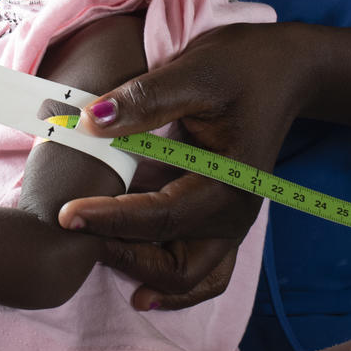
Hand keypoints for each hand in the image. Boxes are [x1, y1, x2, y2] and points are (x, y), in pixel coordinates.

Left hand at [59, 21, 302, 308]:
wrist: (285, 68)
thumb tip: (90, 122)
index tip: (65, 214)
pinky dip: (170, 284)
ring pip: (187, 275)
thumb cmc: (242, 65)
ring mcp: (232, 222)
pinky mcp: (222, 218)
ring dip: (142, 269)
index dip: (109, 218)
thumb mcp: (194, 71)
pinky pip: (202, 271)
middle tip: (74, 229)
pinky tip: (136, 286)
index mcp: (229, 182)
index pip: (160, 216)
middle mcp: (235, 214)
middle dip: (122, 253)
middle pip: (177, 265)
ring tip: (95, 248)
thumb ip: (143, 99)